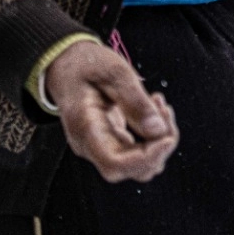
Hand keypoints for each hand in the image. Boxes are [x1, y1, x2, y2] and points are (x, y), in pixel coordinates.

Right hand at [45, 40, 178, 182]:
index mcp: (85, 126)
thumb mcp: (114, 71)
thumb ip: (135, 100)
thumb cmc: (86, 64)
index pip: (114, 163)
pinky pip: (137, 152)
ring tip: (159, 104)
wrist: (66, 65)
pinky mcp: (109, 142)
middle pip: (130, 169)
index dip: (146, 158)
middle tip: (163, 108)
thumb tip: (158, 131)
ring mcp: (98, 147)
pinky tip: (154, 108)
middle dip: (159, 147)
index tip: (167, 137)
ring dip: (159, 141)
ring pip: (138, 165)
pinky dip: (154, 137)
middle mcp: (89, 145)